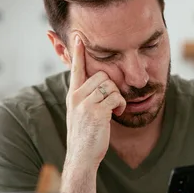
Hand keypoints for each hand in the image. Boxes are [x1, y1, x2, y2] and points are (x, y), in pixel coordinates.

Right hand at [65, 34, 125, 168]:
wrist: (81, 157)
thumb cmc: (85, 136)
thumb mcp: (80, 113)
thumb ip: (85, 98)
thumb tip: (100, 86)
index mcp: (72, 95)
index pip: (76, 68)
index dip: (78, 52)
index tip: (78, 36)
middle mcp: (76, 96)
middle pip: (102, 75)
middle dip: (112, 87)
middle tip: (113, 103)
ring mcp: (85, 104)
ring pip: (110, 85)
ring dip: (118, 97)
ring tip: (115, 110)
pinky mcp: (96, 112)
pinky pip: (116, 97)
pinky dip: (121, 105)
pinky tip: (117, 114)